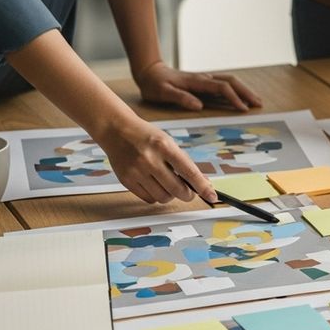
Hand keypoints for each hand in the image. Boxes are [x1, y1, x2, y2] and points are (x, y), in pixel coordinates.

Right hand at [96, 116, 216, 203]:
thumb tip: (203, 184)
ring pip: (163, 198)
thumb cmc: (147, 136)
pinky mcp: (126, 180)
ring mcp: (136, 171)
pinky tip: (154, 184)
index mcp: (164, 146)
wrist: (116, 130)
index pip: (189, 172)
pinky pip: (149, 199)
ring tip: (167, 184)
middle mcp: (149, 159)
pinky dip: (156, 196)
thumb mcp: (168, 143)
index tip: (212, 196)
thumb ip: (185, 163)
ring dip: (171, 195)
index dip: (203, 187)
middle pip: (177, 190)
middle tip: (188, 192)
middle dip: (187, 194)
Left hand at [134, 61, 261, 111]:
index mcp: (196, 82)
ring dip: (244, 90)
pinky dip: (237, 90)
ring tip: (256, 102)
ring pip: (230, 81)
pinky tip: (242, 98)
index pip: (221, 88)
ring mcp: (205, 80)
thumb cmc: (154, 84)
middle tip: (259, 104)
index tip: (243, 109)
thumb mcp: (162, 92)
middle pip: (231, 81)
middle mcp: (204, 79)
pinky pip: (225, 85)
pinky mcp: (204, 83)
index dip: (233, 98)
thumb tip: (199, 105)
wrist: (149, 72)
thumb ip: (180, 98)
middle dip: (246, 92)